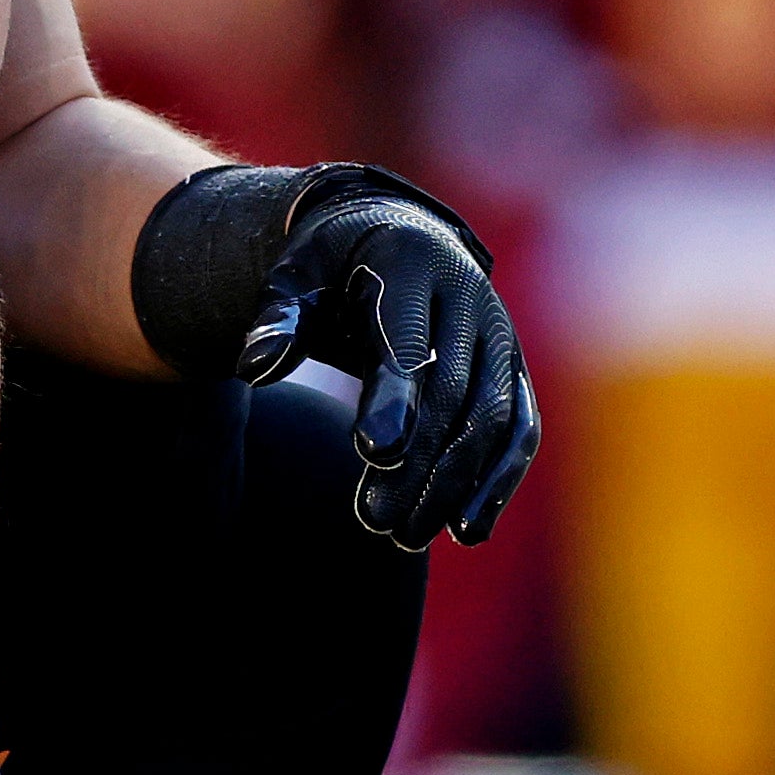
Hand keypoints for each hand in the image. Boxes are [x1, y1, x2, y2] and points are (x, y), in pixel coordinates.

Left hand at [256, 184, 537, 549]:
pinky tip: (466, 529)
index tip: (373, 453)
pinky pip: (520, 426)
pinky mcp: (513, 366)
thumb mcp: (295, 278)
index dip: (394, 398)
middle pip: (453, 391)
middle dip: (418, 462)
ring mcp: (499, 333)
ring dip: (456, 483)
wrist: (394, 238)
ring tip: (406, 536)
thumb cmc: (332, 268)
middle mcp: (468, 296)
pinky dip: (499, 480)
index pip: (406, 342)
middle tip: (374, 521)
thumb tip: (254, 367)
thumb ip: (277, 321)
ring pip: (494, 416)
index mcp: (409, 265)